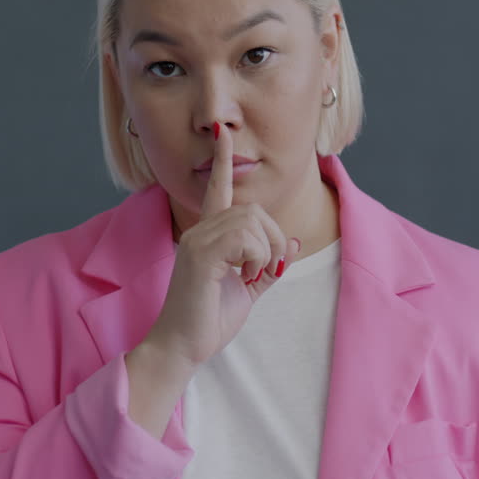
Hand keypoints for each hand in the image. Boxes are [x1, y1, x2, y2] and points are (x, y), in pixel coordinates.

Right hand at [145, 123, 300, 367]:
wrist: (183, 347)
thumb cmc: (209, 319)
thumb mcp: (248, 290)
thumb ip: (269, 264)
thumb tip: (295, 243)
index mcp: (208, 235)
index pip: (217, 188)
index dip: (222, 160)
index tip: (221, 132)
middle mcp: (200, 230)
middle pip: (254, 209)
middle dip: (275, 239)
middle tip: (268, 270)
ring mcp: (198, 240)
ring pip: (252, 221)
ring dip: (267, 251)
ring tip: (253, 277)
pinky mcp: (201, 254)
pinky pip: (246, 238)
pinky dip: (257, 259)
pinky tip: (244, 278)